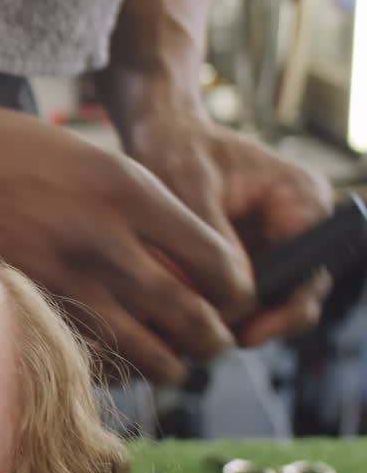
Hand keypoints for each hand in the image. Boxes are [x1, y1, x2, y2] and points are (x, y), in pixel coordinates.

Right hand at [0, 90, 255, 385]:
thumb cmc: (0, 146)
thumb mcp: (85, 154)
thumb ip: (134, 203)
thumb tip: (177, 253)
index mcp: (127, 189)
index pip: (216, 260)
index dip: (237, 290)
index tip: (234, 298)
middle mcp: (104, 237)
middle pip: (191, 315)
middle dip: (212, 339)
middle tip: (212, 341)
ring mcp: (62, 276)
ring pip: (145, 349)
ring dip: (169, 364)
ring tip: (173, 363)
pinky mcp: (27, 303)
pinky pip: (89, 354)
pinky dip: (114, 366)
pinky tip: (117, 359)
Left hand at [121, 109, 333, 346]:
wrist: (160, 133)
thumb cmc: (176, 148)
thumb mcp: (189, 187)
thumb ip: (214, 240)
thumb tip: (235, 296)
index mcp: (302, 198)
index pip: (312, 269)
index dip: (284, 309)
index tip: (246, 331)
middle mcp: (299, 223)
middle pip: (297, 294)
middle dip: (259, 321)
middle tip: (214, 339)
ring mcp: (277, 241)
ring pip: (271, 301)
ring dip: (237, 318)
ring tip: (194, 331)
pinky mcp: (251, 254)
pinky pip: (244, 294)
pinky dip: (219, 306)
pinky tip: (187, 317)